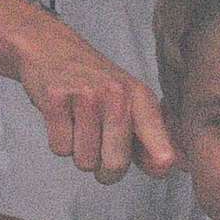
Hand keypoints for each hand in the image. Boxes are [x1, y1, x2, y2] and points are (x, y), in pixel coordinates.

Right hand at [13, 20, 175, 183]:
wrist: (52, 48)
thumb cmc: (94, 82)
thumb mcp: (128, 101)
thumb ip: (148, 136)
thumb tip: (168, 167)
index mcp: (139, 96)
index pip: (157, 135)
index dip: (161, 158)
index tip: (164, 164)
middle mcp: (116, 94)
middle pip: (116, 163)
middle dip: (106, 171)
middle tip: (100, 152)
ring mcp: (86, 96)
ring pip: (85, 160)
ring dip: (80, 154)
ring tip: (79, 127)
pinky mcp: (56, 99)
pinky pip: (60, 148)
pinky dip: (60, 142)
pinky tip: (63, 119)